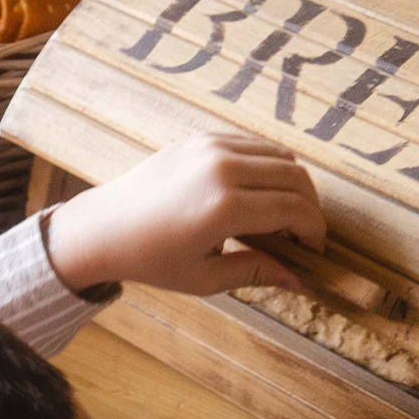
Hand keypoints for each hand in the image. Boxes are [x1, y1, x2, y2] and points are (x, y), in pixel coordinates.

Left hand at [43, 133, 326, 296]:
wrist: (104, 227)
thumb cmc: (152, 259)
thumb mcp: (205, 278)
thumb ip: (257, 272)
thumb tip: (300, 281)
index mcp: (223, 207)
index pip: (294, 209)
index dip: (313, 230)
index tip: (313, 249)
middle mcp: (222, 169)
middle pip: (295, 177)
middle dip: (309, 207)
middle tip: (302, 234)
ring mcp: (211, 147)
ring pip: (280, 156)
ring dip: (292, 185)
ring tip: (281, 216)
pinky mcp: (202, 137)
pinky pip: (254, 145)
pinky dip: (269, 166)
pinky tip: (259, 194)